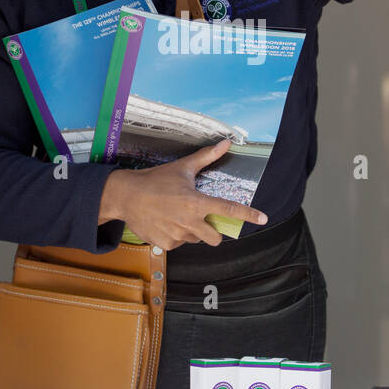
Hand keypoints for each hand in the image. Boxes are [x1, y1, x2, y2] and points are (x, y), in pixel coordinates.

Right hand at [98, 138, 268, 250]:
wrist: (125, 196)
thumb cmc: (155, 180)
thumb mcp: (182, 168)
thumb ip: (206, 157)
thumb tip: (226, 143)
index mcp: (196, 202)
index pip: (229, 209)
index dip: (248, 215)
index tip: (263, 218)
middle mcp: (189, 222)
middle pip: (215, 237)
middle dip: (213, 231)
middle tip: (200, 218)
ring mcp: (177, 236)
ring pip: (195, 239)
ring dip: (192, 231)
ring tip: (176, 215)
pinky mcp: (166, 244)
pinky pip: (179, 244)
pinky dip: (176, 235)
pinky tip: (165, 222)